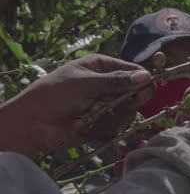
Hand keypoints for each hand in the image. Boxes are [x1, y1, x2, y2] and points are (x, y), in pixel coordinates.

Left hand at [0, 54, 152, 157]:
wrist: (36, 123)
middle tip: (127, 102)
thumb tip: (146, 76)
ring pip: (129, 110)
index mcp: (102, 67)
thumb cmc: (57, 93)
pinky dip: (108, 126)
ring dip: (116, 114)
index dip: (142, 78)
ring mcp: (107, 104)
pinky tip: (92, 125)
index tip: (148, 86)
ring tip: (97, 114)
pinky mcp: (104, 122)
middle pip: (136, 91)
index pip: (132, 70)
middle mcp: (108, 85)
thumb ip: (117, 81)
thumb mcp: (87, 82)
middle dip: (131, 98)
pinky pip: (119, 125)